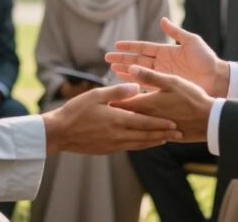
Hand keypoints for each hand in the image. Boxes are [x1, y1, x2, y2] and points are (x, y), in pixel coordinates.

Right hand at [42, 83, 181, 154]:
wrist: (59, 133)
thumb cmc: (75, 111)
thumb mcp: (96, 95)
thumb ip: (117, 91)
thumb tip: (137, 86)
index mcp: (117, 120)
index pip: (145, 123)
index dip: (161, 124)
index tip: (175, 123)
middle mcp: (118, 135)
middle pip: (146, 136)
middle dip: (163, 134)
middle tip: (178, 133)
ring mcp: (113, 144)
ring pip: (139, 144)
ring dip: (154, 141)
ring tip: (166, 139)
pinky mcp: (107, 150)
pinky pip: (129, 148)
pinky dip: (141, 145)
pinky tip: (144, 142)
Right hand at [106, 17, 230, 96]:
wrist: (217, 79)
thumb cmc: (206, 59)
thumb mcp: (191, 42)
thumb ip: (176, 32)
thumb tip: (162, 20)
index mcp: (167, 51)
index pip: (144, 48)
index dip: (130, 47)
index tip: (116, 45)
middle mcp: (162, 63)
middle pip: (137, 60)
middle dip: (122, 59)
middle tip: (107, 59)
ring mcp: (163, 76)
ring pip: (139, 72)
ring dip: (125, 71)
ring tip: (112, 70)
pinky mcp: (165, 86)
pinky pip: (147, 84)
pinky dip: (135, 83)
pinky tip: (125, 82)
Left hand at [109, 65, 213, 142]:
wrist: (209, 120)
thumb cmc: (191, 98)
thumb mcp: (171, 82)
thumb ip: (150, 76)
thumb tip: (131, 67)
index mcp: (147, 104)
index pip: (122, 103)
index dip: (110, 100)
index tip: (98, 100)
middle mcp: (148, 118)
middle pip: (125, 116)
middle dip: (113, 112)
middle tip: (100, 112)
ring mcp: (156, 128)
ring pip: (134, 126)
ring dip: (123, 123)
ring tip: (112, 122)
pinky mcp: (163, 134)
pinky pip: (146, 134)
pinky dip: (137, 132)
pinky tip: (134, 133)